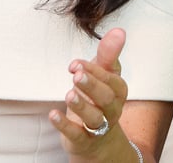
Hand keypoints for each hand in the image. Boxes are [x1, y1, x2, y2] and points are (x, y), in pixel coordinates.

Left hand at [52, 28, 138, 160]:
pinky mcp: (83, 141)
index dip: (94, 70)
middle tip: (76, 75)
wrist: (99, 139)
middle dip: (92, 86)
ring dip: (82, 106)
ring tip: (69, 94)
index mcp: (118, 91)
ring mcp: (98, 127)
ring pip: (94, 118)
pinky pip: (76, 135)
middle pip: (107, 98)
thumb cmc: (99, 98)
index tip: (75, 63)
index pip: (110, 79)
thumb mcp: (103, 74)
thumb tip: (119, 30)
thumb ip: (108, 54)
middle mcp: (112, 110)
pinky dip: (64, 125)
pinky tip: (53, 114)